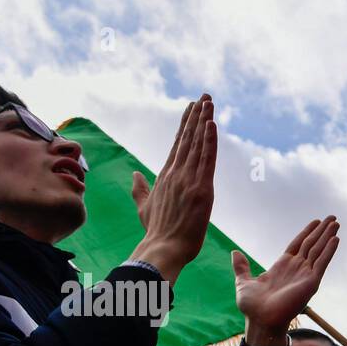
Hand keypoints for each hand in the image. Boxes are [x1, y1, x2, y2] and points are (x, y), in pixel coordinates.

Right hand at [129, 94, 218, 284]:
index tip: (192, 108)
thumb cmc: (156, 232)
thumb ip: (140, 189)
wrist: (163, 248)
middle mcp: (175, 173)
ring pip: (197, 145)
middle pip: (187, 139)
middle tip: (205, 96)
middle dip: (196, 116)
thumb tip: (135, 174)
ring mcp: (187, 179)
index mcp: (165, 176)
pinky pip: (206, 160)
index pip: (177, 145)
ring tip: (209, 102)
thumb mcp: (145, 207)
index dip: (186, 125)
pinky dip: (209, 141)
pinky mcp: (201, 189)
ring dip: (204, 121)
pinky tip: (211, 124)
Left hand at [234, 216, 339, 345]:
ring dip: (328, 236)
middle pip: (311, 244)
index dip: (307, 232)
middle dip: (321, 230)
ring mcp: (305, 275)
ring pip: (318, 250)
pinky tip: (335, 239)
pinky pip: (322, 262)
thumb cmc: (252, 307)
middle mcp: (296, 269)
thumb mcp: (243, 282)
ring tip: (336, 222)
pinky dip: (329, 250)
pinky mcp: (311, 282)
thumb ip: (241, 267)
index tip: (316, 221)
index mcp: (282, 266)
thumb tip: (234, 253)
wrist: (261, 321)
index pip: (298, 244)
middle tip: (332, 217)